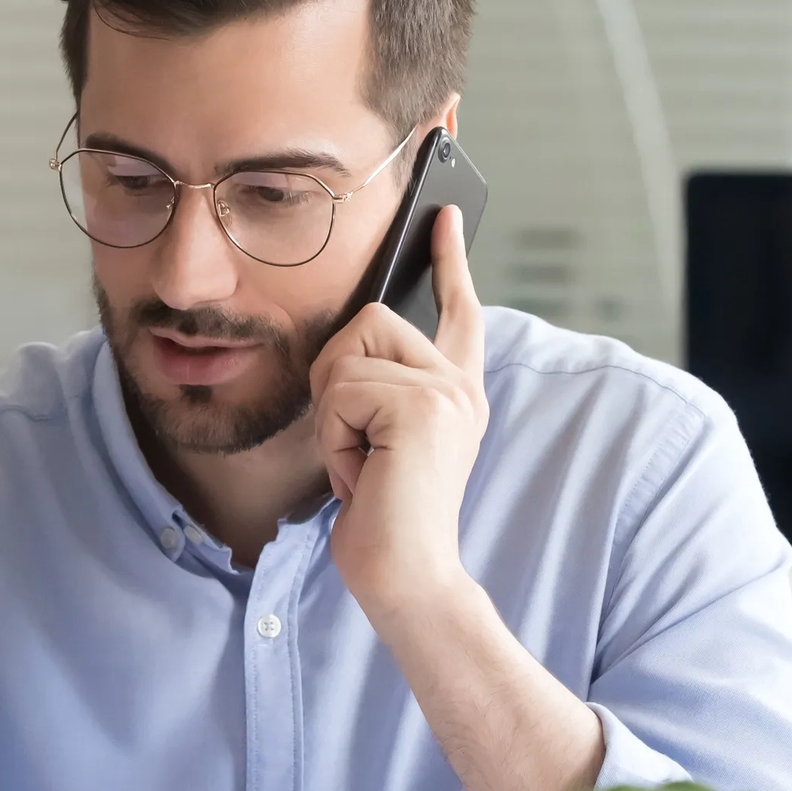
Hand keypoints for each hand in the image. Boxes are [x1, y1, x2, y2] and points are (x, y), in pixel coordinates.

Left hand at [311, 206, 488, 622]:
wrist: (406, 576)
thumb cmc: (384, 519)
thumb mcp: (381, 441)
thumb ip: (379, 390)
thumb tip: (351, 342)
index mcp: (455, 392)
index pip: (457, 311)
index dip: (449, 260)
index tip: (441, 214)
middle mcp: (459, 386)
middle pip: (369, 321)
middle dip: (336, 380)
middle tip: (354, 445)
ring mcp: (446, 393)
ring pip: (346, 356)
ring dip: (333, 417)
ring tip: (362, 465)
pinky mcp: (421, 407)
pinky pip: (341, 392)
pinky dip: (335, 440)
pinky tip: (363, 476)